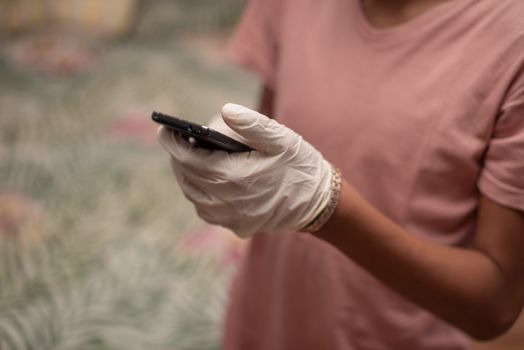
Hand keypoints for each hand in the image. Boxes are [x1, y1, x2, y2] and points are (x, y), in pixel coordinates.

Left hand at [157, 103, 333, 237]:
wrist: (319, 204)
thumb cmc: (300, 166)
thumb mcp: (281, 138)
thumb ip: (251, 123)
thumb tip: (223, 111)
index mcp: (233, 176)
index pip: (188, 159)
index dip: (172, 143)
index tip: (163, 129)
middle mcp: (226, 202)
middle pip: (187, 177)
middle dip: (179, 157)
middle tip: (177, 140)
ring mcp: (230, 218)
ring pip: (194, 196)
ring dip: (187, 176)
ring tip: (188, 158)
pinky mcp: (237, 226)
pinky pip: (206, 211)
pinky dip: (199, 194)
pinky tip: (206, 181)